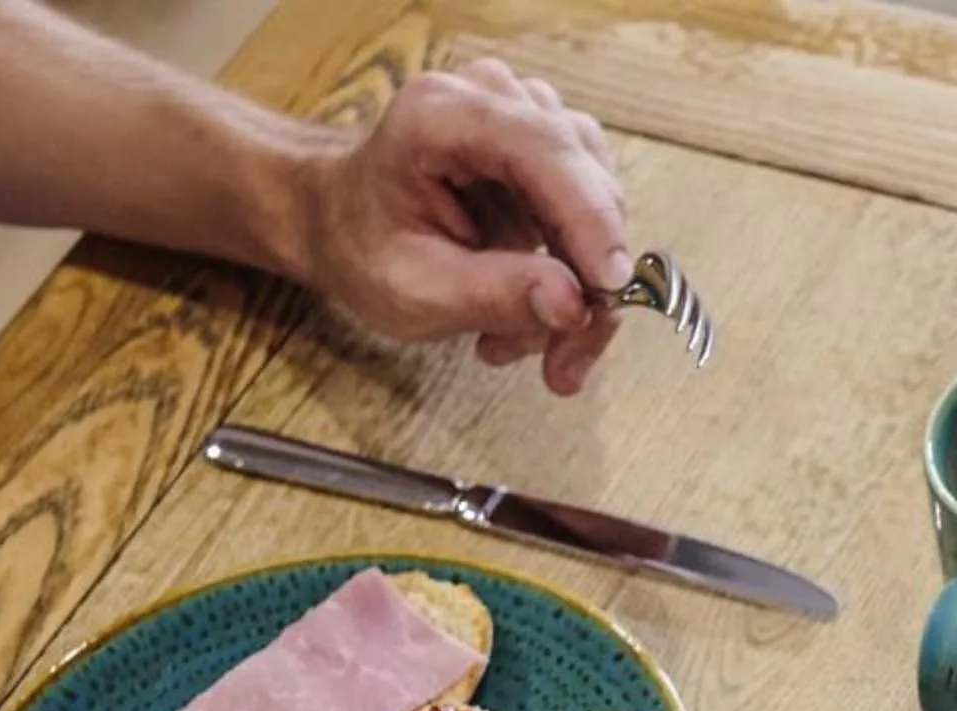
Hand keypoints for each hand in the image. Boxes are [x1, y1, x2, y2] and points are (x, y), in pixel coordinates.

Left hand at [289, 59, 631, 395]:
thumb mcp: (413, 289)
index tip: (611, 289)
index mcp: (442, 114)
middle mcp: (497, 100)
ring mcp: (530, 121)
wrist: (345, 222)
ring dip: (582, 289)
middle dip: (588, 280)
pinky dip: (576, 280)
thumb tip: (575, 306)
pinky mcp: (553, 154)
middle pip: (585, 183)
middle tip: (561, 363)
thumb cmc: (364, 246)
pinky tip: (535, 314)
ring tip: (529, 342)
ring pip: (602, 208)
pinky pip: (595, 221)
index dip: (589, 217)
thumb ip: (493, 294)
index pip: (544, 150)